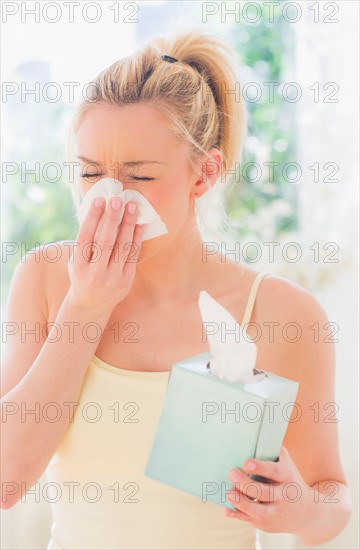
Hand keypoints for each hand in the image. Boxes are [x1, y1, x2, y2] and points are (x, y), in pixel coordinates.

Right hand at [68, 196, 144, 314]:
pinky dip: (137, 239)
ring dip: (128, 225)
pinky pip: (133, 256)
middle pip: (105, 241)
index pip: (85, 237)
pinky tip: (140, 224)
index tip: (100, 200)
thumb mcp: (77, 261)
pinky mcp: (126, 281)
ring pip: (122, 247)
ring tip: (132, 207)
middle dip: (112, 219)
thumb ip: (86, 241)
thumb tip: (100, 211)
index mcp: (78, 266)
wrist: (91, 305)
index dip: (92, 218)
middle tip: (118, 200)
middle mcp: (94, 273)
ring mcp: (111, 278)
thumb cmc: (82, 275)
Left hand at [225, 446, 312, 536]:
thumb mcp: (287, 463)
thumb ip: (273, 449)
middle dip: (246, 484)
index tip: (246, 462)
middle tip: (231, 473)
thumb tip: (257, 430)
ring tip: (229, 492)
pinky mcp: (267, 523)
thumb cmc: (290, 479)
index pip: (275, 472)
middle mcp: (283, 496)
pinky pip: (252, 521)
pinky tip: (228, 510)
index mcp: (287, 477)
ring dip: (242, 502)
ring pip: (259, 511)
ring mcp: (275, 511)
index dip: (261, 467)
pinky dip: (239, 516)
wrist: (308, 512)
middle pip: (265, 492)